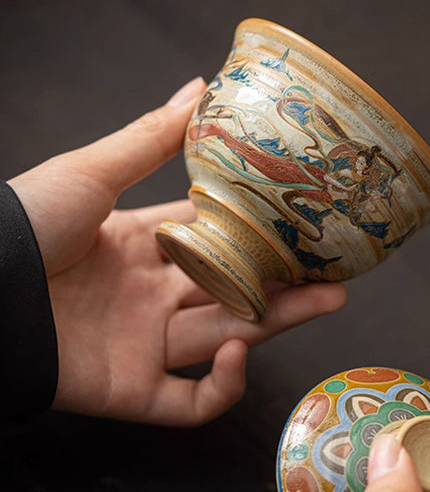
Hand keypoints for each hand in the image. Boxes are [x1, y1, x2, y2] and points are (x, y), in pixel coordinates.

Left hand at [9, 78, 345, 424]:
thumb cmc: (25, 227)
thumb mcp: (92, 172)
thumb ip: (149, 140)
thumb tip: (199, 89)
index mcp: (144, 247)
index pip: (217, 242)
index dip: (259, 237)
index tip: (301, 226)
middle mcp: (152, 297)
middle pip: (234, 294)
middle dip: (287, 286)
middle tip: (336, 276)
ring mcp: (145, 345)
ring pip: (227, 340)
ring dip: (278, 324)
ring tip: (328, 301)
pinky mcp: (134, 390)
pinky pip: (190, 402)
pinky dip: (220, 387)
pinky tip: (235, 356)